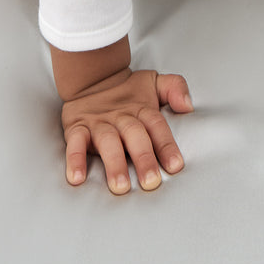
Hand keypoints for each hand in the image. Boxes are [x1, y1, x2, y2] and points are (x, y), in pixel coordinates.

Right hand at [61, 67, 193, 193]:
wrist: (93, 77)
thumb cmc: (129, 91)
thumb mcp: (155, 83)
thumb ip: (175, 88)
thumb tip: (188, 105)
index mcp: (142, 109)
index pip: (157, 126)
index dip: (166, 145)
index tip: (175, 166)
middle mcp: (121, 117)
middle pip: (134, 136)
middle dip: (143, 158)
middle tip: (151, 182)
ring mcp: (99, 122)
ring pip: (107, 142)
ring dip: (114, 164)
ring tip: (120, 186)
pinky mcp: (77, 127)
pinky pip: (75, 143)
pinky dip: (75, 159)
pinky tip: (77, 178)